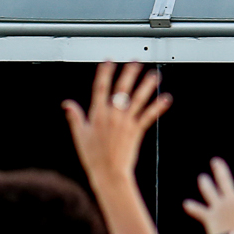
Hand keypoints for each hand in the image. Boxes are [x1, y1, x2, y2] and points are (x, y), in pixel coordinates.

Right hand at [63, 61, 169, 183]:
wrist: (108, 172)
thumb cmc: (93, 156)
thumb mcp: (80, 135)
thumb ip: (75, 117)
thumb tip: (67, 104)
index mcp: (97, 114)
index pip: (100, 88)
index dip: (105, 73)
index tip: (109, 61)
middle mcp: (112, 115)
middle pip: (121, 90)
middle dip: (129, 74)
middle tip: (136, 61)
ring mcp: (125, 122)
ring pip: (137, 100)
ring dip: (147, 86)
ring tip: (154, 75)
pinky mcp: (136, 131)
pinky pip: (148, 116)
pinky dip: (157, 107)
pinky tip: (166, 98)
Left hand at [182, 158, 233, 233]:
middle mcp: (231, 199)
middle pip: (224, 181)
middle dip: (219, 170)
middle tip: (215, 161)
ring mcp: (218, 207)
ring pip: (210, 192)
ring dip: (205, 184)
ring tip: (202, 178)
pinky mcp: (209, 216)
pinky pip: (199, 210)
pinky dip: (192, 207)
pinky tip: (186, 204)